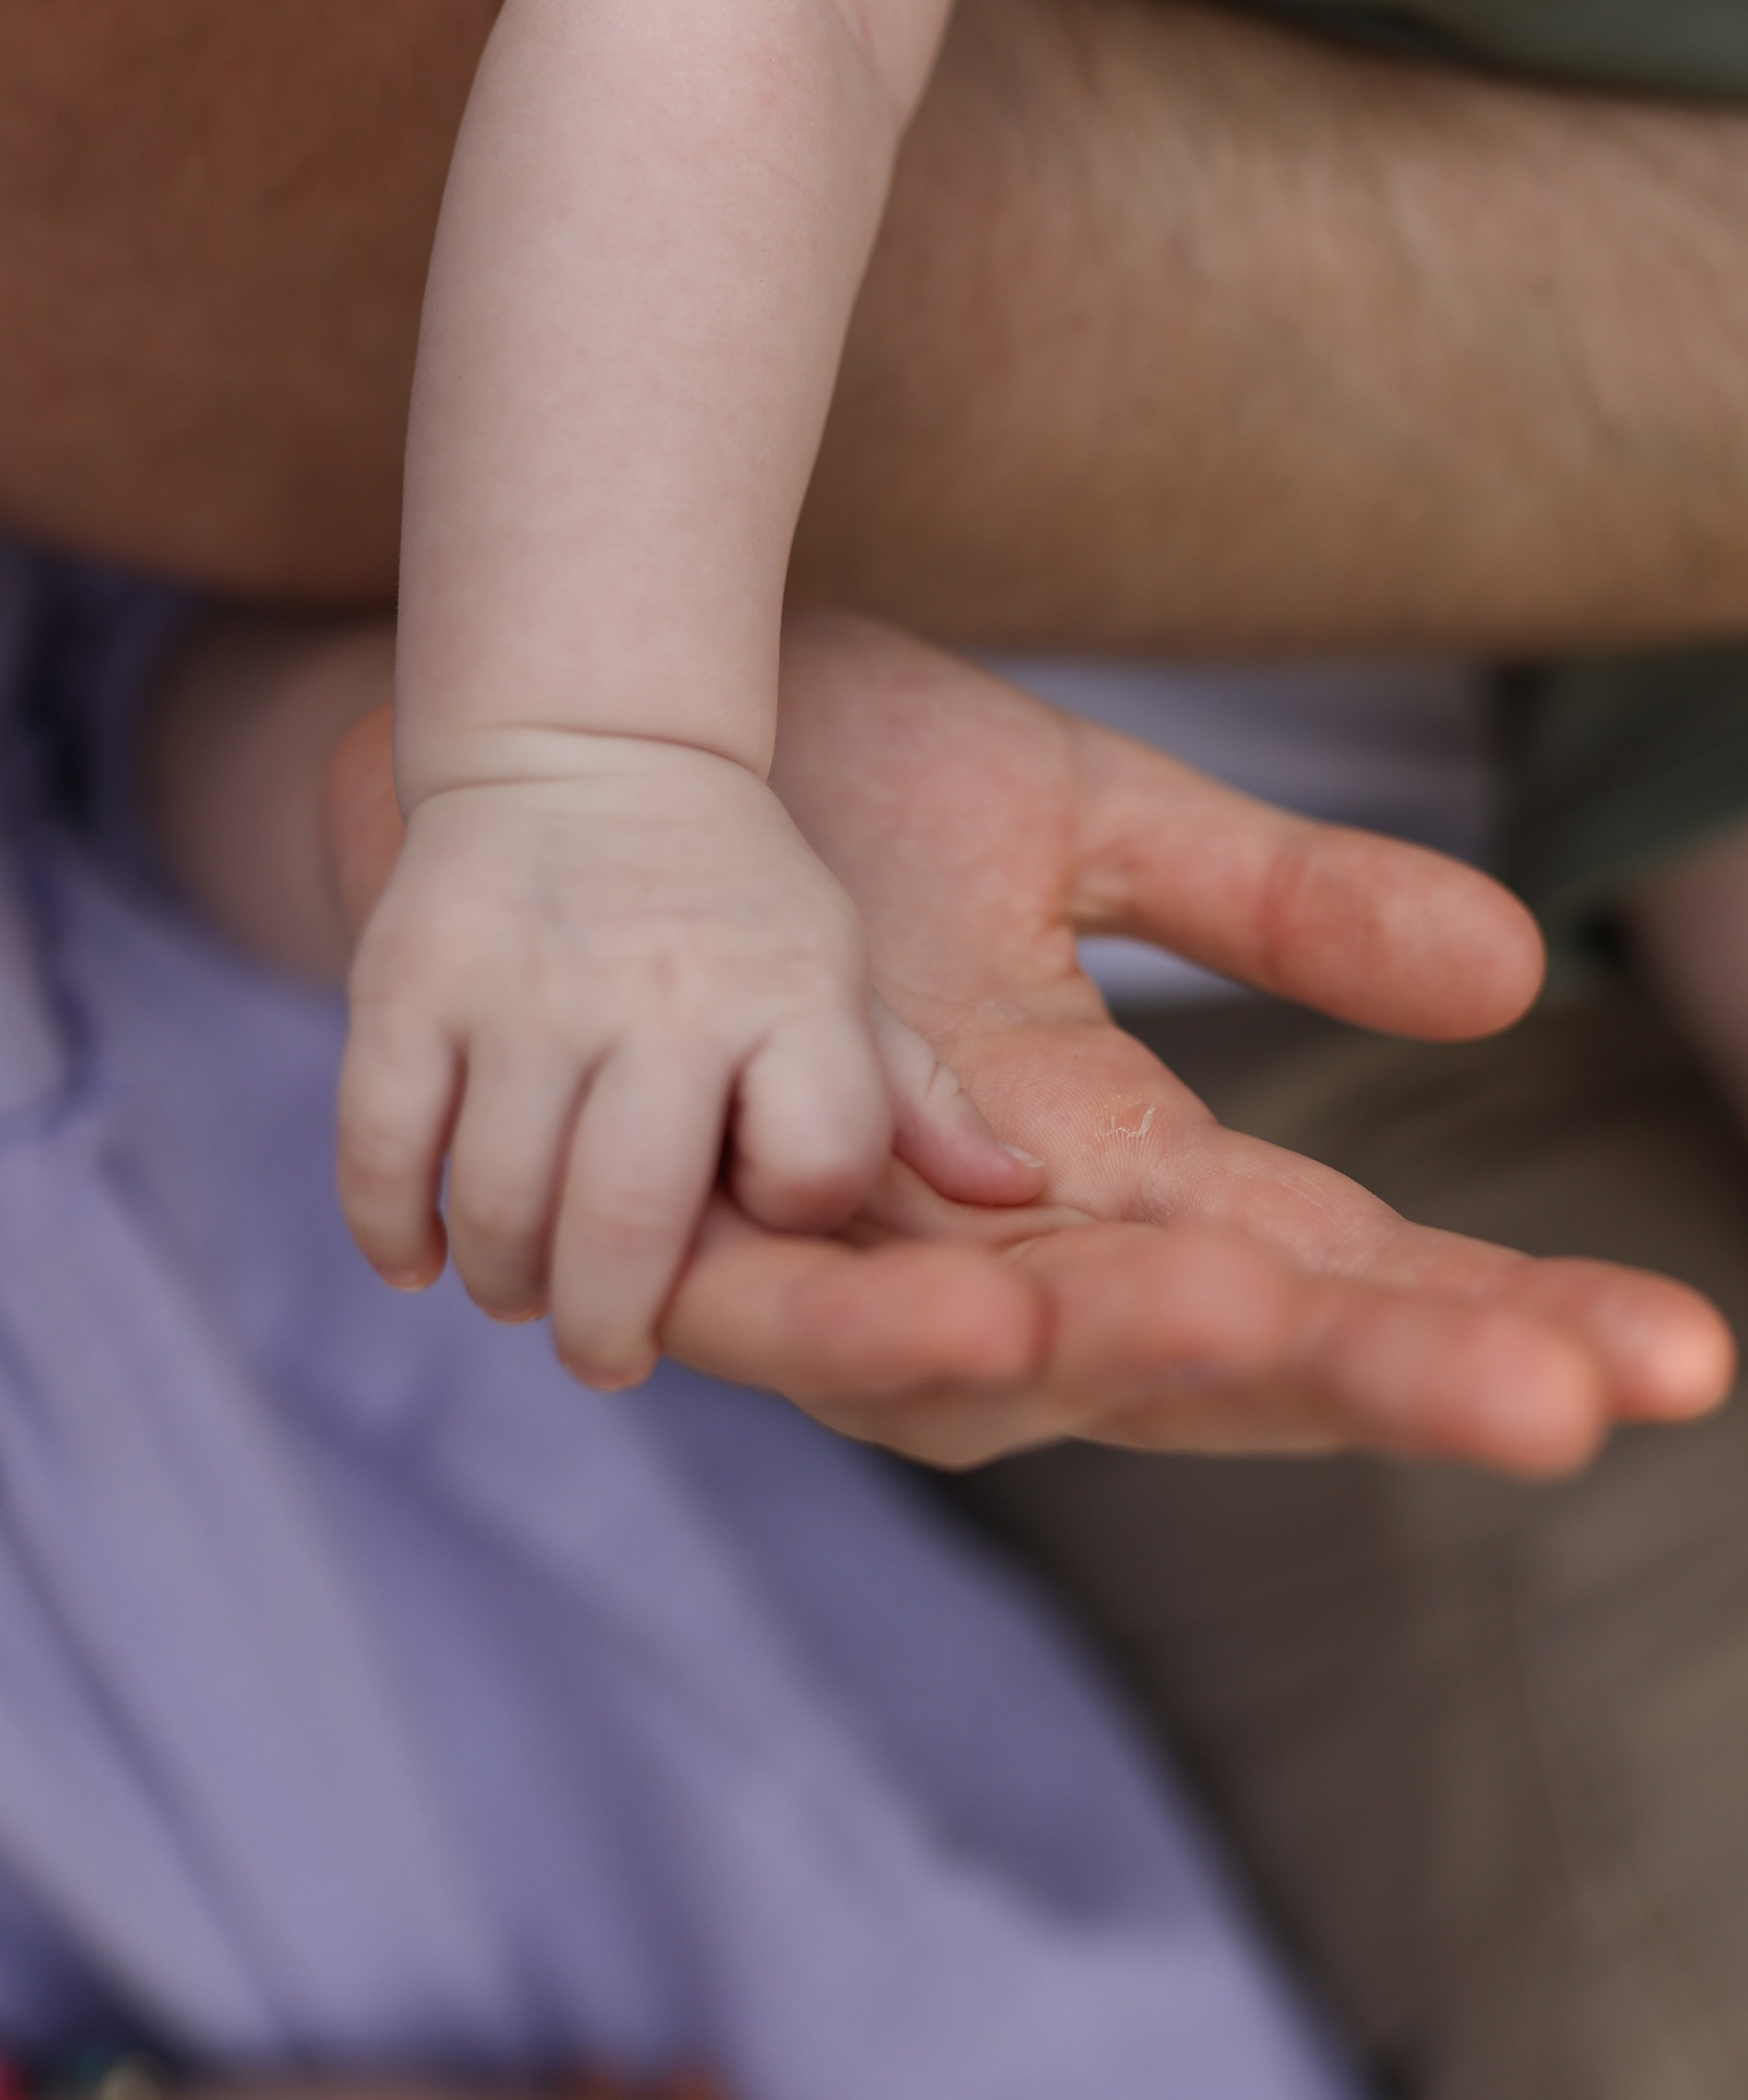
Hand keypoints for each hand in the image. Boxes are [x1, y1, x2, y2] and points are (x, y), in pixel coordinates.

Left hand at [329, 622, 1730, 1471]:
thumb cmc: (829, 797)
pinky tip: (999, 1313)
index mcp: (1111, 1181)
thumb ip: (1274, 908)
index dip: (1499, 1323)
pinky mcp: (683, 1238)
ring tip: (1306, 1321)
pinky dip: (891, 1329)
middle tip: (1581, 1393)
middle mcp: (993, 1263)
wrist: (570, 745)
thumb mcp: (1086, 824)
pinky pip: (793, 1314)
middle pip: (1220, 1358)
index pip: (1343, 1280)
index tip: (1685, 1355)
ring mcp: (840, 1274)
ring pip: (1021, 1370)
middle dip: (1393, 1378)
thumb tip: (1512, 974)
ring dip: (1158, 1352)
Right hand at [337, 741, 1033, 1384]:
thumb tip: (1013, 1194)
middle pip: (625, 1222)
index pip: (811, 1169)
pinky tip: (420, 1258)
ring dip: (507, 1279)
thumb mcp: (845, 980)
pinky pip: (382, 1143)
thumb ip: (914, 1102)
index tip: (764, 1207)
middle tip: (607, 1355)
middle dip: (609, 1328)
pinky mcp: (409, 978)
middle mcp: (659, 995)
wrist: (591, 744)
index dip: (792, 1211)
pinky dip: (393, 1227)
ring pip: (497, 1203)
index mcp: (789, 997)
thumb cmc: (740, 906)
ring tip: (526, 1289)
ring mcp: (523, 989)